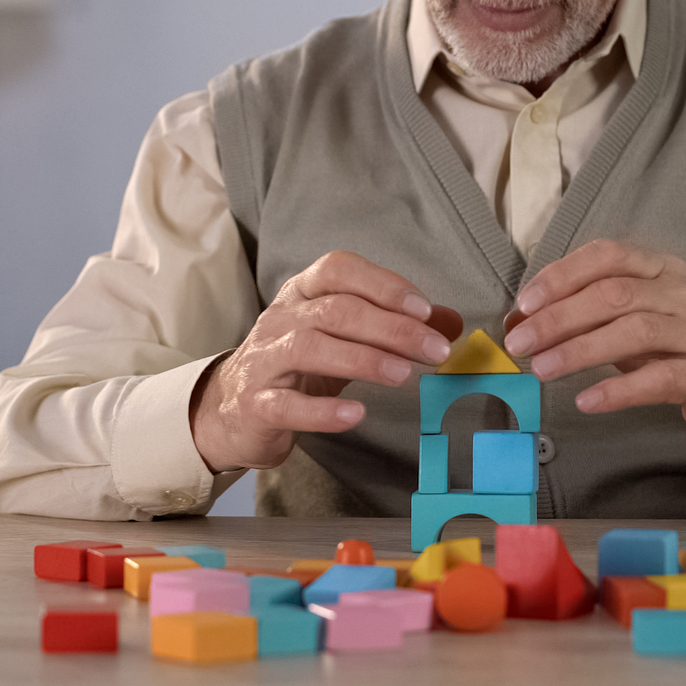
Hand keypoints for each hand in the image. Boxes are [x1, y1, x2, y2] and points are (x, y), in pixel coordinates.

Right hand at [190, 250, 461, 471]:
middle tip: (434, 349)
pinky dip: (321, 411)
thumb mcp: (346, 338)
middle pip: (336, 311)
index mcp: (304, 293)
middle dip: (390, 328)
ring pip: (310, 348)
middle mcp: (282, 318)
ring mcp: (265, 360)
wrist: (234, 408)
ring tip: (402, 374)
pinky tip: (355, 414)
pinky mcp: (256, 404)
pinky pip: (286, 404)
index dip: (382, 284)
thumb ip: (395, 326)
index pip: (339, 270)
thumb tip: (451, 323)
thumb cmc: (300, 366)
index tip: (424, 308)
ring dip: (362, 359)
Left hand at [501, 239, 685, 455]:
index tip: (524, 303)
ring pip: (634, 331)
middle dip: (559, 316)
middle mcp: (683, 294)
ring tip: (542, 368)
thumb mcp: (644, 322)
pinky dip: (619, 389)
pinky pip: (660, 378)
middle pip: (614, 294)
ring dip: (581, 349)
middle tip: (520, 342)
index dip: (562, 275)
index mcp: (663, 270)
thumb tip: (527, 322)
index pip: (609, 256)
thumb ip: (594, 317)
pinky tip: (588, 401)